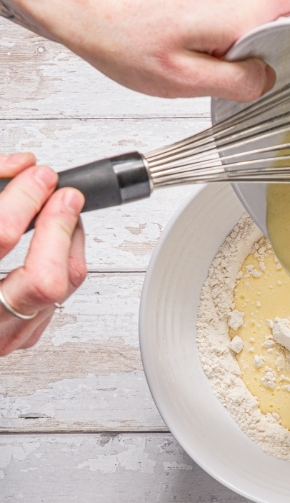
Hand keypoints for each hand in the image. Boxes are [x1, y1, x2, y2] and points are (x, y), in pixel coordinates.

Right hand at [0, 154, 85, 355]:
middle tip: (61, 194)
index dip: (24, 201)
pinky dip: (65, 258)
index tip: (36, 177)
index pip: (2, 239)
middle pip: (45, 280)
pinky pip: (63, 295)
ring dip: (69, 239)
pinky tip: (56, 237)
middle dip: (59, 227)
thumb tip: (23, 167)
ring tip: (60, 208)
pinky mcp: (24, 335)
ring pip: (63, 288)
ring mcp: (8, 334)